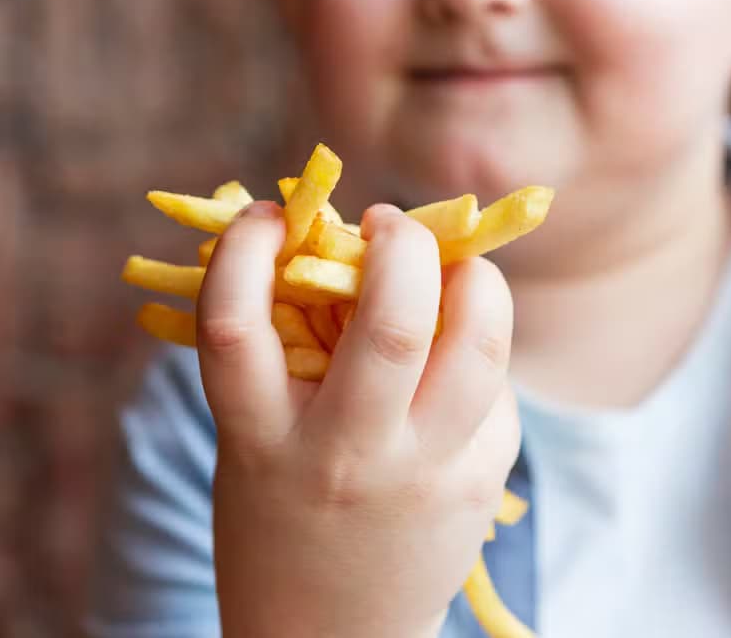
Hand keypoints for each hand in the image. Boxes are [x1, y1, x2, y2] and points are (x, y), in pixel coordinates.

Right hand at [197, 201, 520, 637]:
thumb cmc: (283, 515)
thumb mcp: (256, 442)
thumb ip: (289, 355)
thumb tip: (343, 248)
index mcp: (260, 441)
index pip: (235, 324)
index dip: (244, 247)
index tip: (268, 213)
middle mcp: (346, 457)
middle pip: (393, 323)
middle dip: (402, 244)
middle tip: (388, 225)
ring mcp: (424, 475)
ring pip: (480, 348)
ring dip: (476, 280)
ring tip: (453, 269)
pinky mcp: (479, 484)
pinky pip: (495, 389)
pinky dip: (480, 349)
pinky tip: (457, 357)